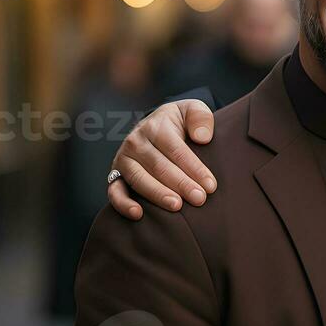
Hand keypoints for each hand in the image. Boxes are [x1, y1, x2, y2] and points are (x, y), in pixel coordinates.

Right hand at [108, 100, 216, 219]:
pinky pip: (115, 191)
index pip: (176, 150)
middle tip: (199, 199)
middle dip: (181, 184)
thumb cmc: (181, 123)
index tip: (210, 185)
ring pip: (139, 179)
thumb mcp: (193, 111)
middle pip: (159, 166)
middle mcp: (136, 142)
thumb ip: (201, 117)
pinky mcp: (116, 175)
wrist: (157, 126)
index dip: (194, 168)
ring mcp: (124, 159)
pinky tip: (138, 214)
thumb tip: (202, 137)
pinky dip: (123, 204)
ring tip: (177, 206)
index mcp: (156, 126)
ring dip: (158, 194)